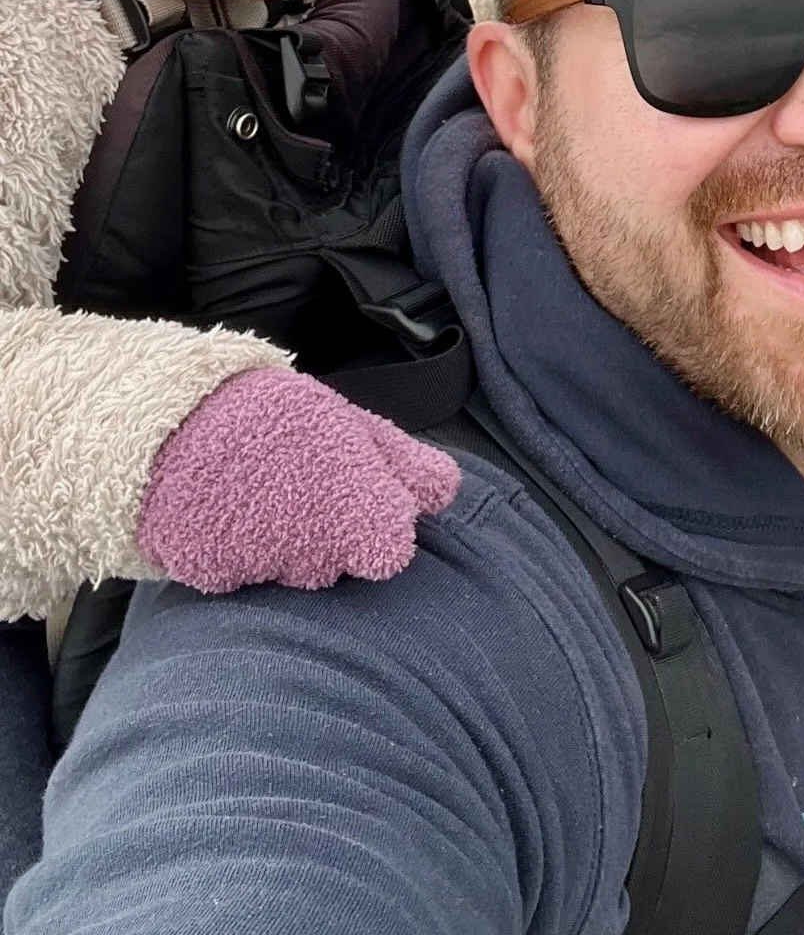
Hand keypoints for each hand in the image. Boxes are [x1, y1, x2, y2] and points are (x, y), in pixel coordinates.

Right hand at [137, 368, 460, 594]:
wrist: (165, 419)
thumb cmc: (272, 414)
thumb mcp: (348, 422)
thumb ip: (402, 462)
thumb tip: (448, 493)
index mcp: (355, 511)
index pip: (391, 554)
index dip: (379, 527)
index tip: (361, 500)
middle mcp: (315, 551)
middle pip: (340, 564)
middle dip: (330, 533)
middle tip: (299, 482)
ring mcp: (264, 568)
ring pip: (294, 572)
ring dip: (286, 542)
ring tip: (260, 489)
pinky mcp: (215, 577)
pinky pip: (245, 574)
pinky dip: (241, 550)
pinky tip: (230, 509)